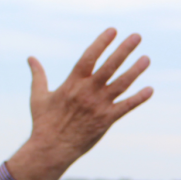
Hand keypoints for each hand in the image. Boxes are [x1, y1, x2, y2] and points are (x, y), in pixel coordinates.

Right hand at [6, 29, 152, 179]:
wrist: (51, 149)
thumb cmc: (43, 123)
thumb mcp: (38, 96)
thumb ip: (38, 75)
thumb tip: (30, 58)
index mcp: (72, 83)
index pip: (89, 57)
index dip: (102, 42)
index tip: (113, 30)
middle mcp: (88, 91)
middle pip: (110, 66)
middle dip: (124, 50)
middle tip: (137, 36)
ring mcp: (99, 106)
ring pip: (121, 84)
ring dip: (135, 70)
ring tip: (146, 58)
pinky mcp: (106, 120)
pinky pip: (126, 107)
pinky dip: (138, 98)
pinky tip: (150, 89)